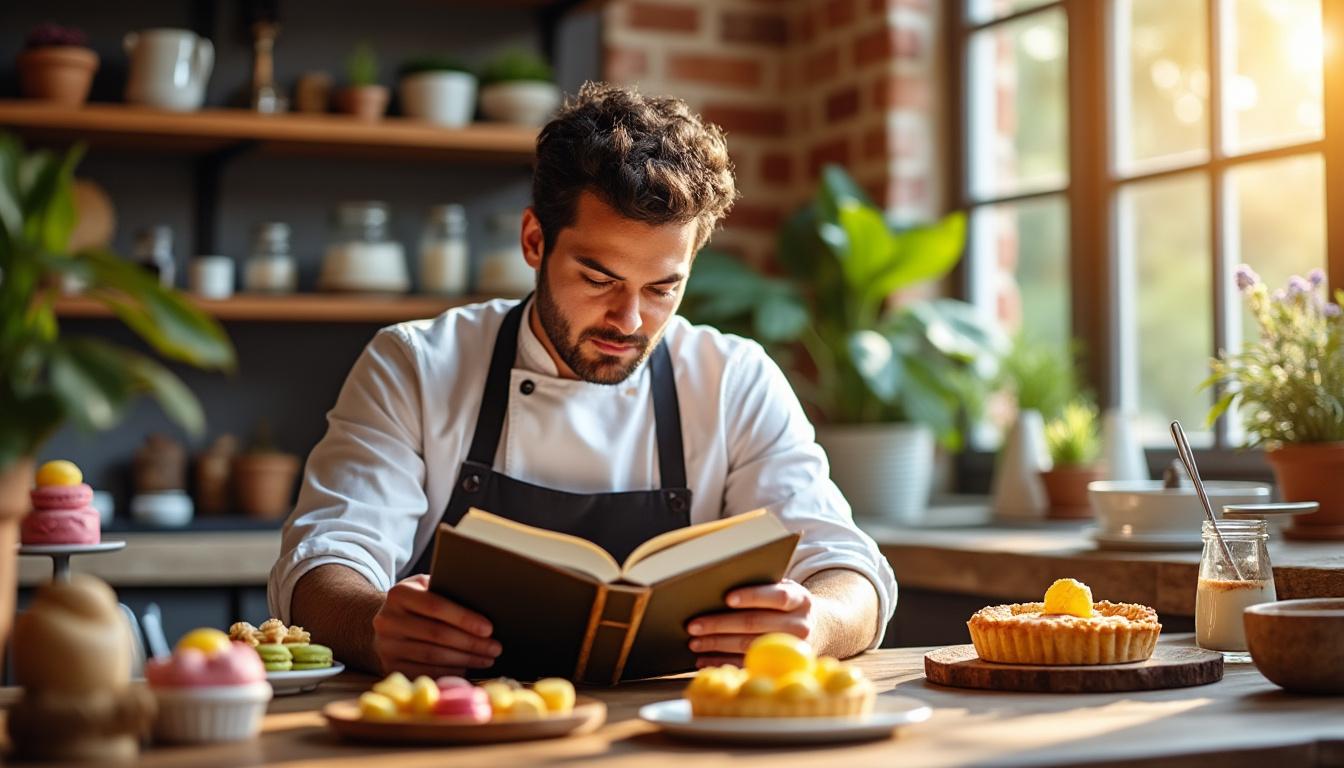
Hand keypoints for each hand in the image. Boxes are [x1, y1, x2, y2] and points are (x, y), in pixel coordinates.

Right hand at [371, 574, 501, 677]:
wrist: (388, 623)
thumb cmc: (419, 603)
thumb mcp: (427, 587)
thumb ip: (447, 589)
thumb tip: (485, 601)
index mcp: (398, 593)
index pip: (435, 606)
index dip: (464, 618)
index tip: (489, 628)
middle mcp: (387, 620)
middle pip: (436, 633)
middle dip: (471, 642)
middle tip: (495, 648)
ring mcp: (386, 646)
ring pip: (432, 655)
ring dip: (465, 660)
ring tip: (487, 659)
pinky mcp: (390, 666)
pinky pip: (425, 672)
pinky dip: (450, 672)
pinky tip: (468, 670)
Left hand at [685, 579, 818, 667]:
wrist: (815, 628)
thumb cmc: (787, 603)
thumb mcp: (784, 588)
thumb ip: (762, 584)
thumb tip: (720, 581)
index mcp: (801, 600)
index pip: (777, 596)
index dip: (752, 596)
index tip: (727, 598)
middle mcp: (800, 625)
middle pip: (756, 623)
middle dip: (720, 624)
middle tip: (694, 625)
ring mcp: (791, 650)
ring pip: (748, 646)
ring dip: (717, 645)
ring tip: (695, 642)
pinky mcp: (780, 667)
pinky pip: (746, 665)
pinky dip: (722, 662)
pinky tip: (704, 659)